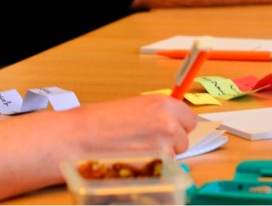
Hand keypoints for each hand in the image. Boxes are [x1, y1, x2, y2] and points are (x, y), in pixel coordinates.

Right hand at [67, 95, 196, 155]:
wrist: (81, 137)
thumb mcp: (135, 106)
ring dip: (161, 155)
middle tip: (147, 141)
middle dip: (171, 142)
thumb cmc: (100, 120)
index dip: (179, 125)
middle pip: (184, 139)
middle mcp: (169, 123)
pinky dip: (152, 166)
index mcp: (164, 104)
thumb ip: (157, 113)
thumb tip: (172, 123)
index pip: (190, 119)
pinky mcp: (156, 166)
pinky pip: (163, 168)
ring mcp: (165, 146)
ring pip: (175, 155)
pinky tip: (134, 159)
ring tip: (136, 149)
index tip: (171, 128)